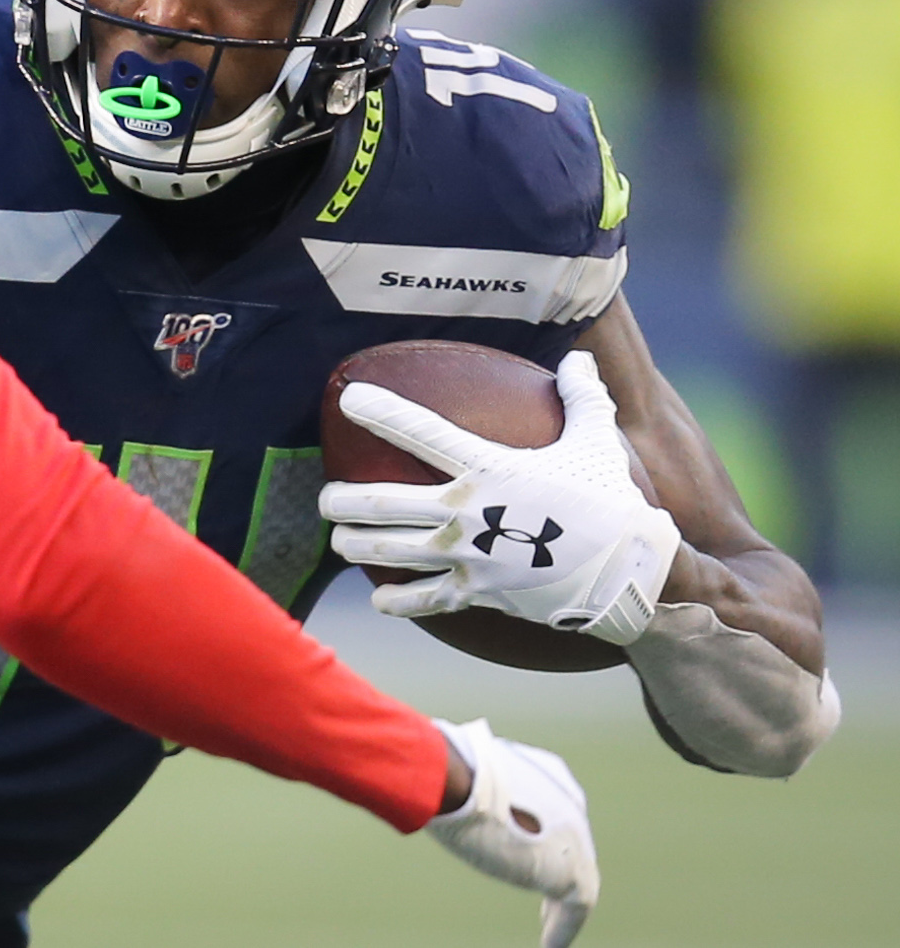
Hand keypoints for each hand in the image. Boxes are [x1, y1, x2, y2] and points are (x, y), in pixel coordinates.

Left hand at [318, 351, 680, 643]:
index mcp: (488, 467)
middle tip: (325, 497)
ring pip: (390, 552)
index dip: (380, 410)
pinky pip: (426, 601)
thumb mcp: (598, 442)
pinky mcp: (478, 594)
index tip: (348, 396)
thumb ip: (582, 397)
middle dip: (342, 499)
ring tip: (337, 541)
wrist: (633, 576)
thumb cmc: (613, 502)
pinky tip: (381, 600)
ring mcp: (467, 557)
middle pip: (383, 503)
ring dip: (354, 546)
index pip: (420, 431)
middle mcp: (465, 512)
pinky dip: (398, 601)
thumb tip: (579, 356)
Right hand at [427, 719, 597, 947]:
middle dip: (555, 868)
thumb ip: (464, 786)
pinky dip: (562, 928)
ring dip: (560, 904)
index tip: (526, 853)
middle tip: (545, 899)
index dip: (543, 835)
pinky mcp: (573, 872)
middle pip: (568, 845)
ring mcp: (576, 838)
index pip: (553, 812)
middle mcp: (570, 804)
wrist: (455, 781)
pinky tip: (549, 945)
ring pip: (575, 877)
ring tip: (549, 929)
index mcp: (547, 775)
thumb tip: (433, 789)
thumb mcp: (458, 775)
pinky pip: (574, 908)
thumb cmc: (446, 771)